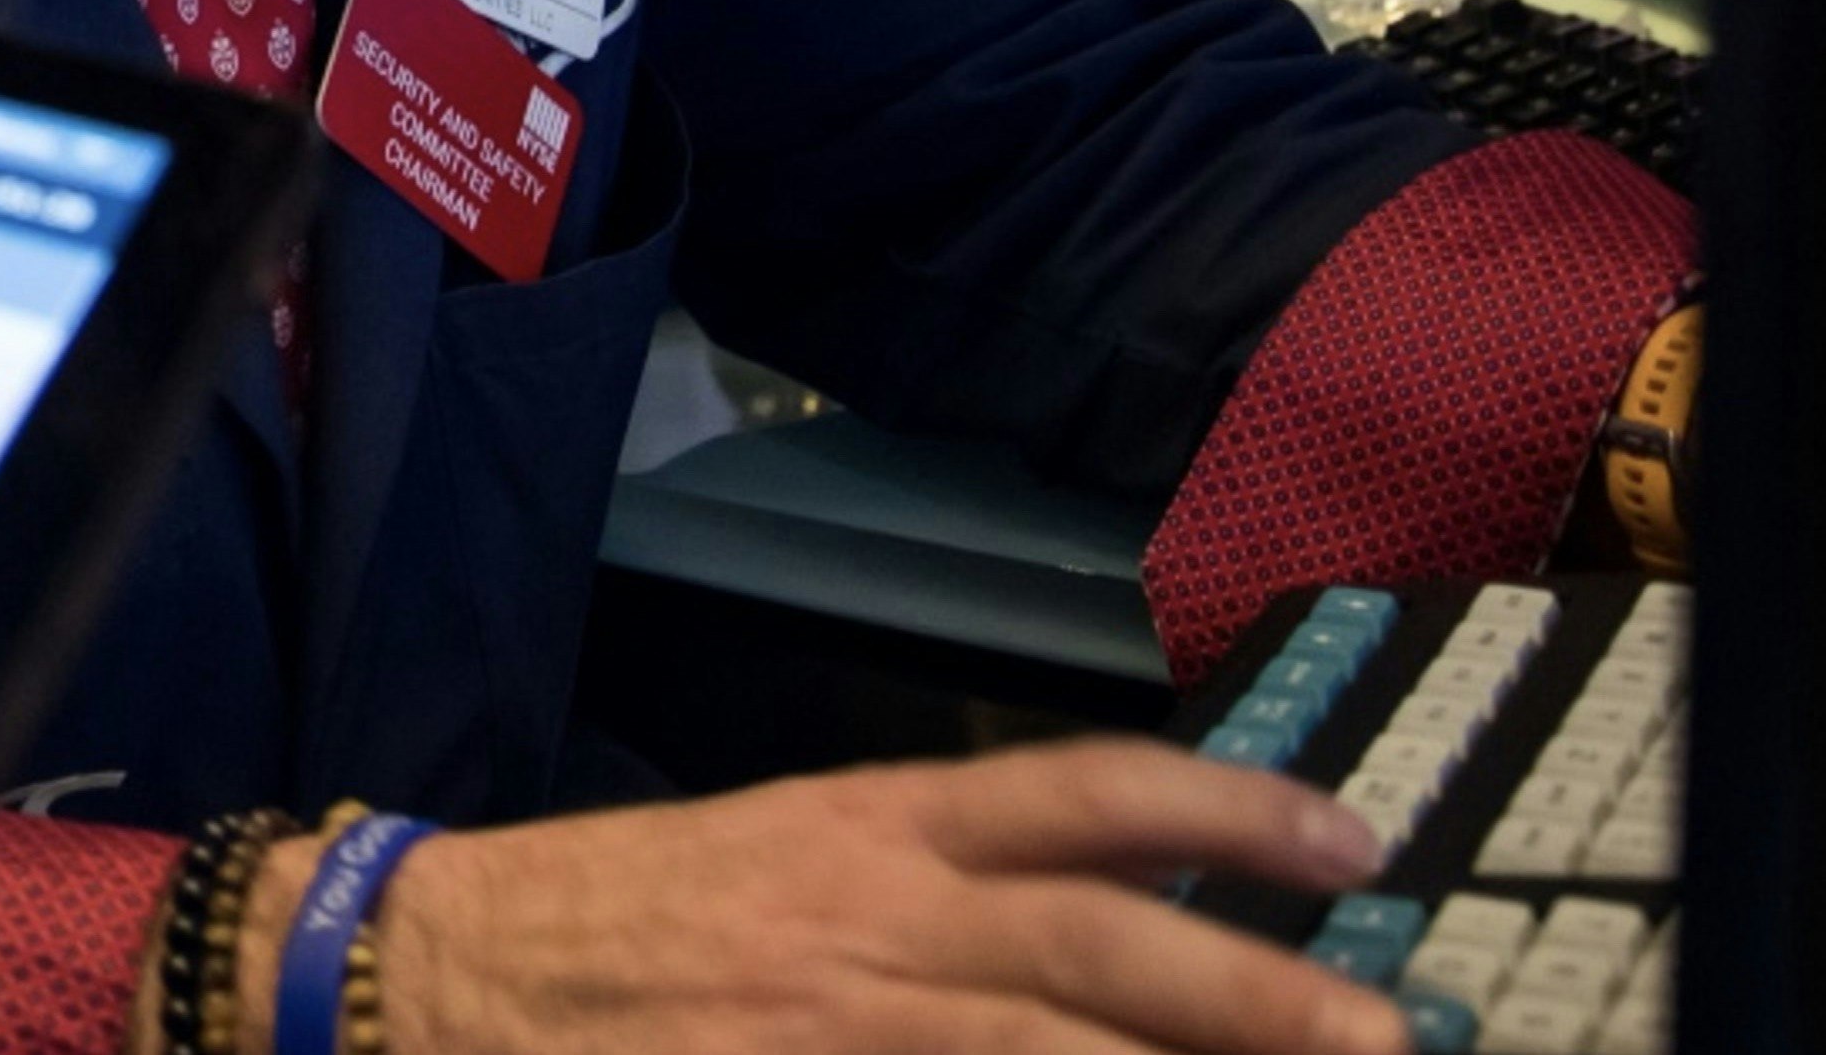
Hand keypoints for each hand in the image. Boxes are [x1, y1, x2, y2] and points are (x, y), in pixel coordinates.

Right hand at [231, 749, 1402, 1054]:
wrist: (434, 979)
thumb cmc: (608, 920)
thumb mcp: (780, 856)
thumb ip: (925, 887)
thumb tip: (1094, 922)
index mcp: (870, 830)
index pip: (1084, 797)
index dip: (1232, 815)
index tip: (1354, 845)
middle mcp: (874, 925)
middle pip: (1106, 952)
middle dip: (1263, 998)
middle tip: (1391, 1034)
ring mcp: (839, 1031)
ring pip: (1052, 1054)